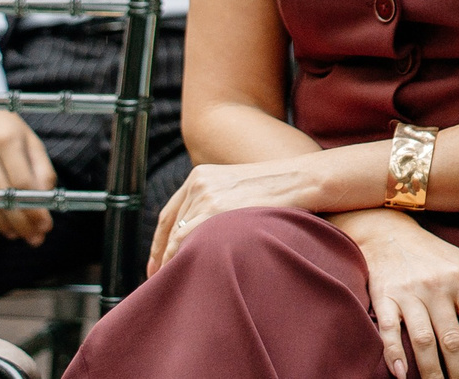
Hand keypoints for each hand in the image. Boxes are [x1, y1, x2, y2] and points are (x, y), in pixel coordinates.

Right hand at [0, 109, 56, 243]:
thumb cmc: (4, 126)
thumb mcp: (29, 138)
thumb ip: (41, 166)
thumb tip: (47, 196)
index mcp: (7, 139)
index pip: (21, 183)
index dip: (34, 208)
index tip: (45, 225)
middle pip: (2, 196)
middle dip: (21, 221)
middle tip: (34, 238)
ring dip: (1, 223)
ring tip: (17, 234)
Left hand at [149, 156, 326, 273]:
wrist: (302, 180)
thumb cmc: (279, 191)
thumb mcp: (239, 189)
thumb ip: (218, 203)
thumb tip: (203, 235)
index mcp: (201, 175)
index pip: (170, 214)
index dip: (159, 241)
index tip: (156, 263)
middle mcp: (198, 183)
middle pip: (169, 226)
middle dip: (161, 254)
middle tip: (157, 278)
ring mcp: (205, 194)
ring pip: (175, 236)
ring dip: (170, 260)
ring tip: (171, 281)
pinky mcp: (214, 208)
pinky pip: (186, 240)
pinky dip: (179, 258)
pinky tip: (183, 273)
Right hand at [331, 208, 458, 378]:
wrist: (389, 232)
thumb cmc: (435, 256)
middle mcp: (437, 286)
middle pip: (452, 339)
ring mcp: (409, 292)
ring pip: (424, 340)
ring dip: (432, 371)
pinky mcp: (384, 296)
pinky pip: (389, 329)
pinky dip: (394, 354)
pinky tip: (401, 374)